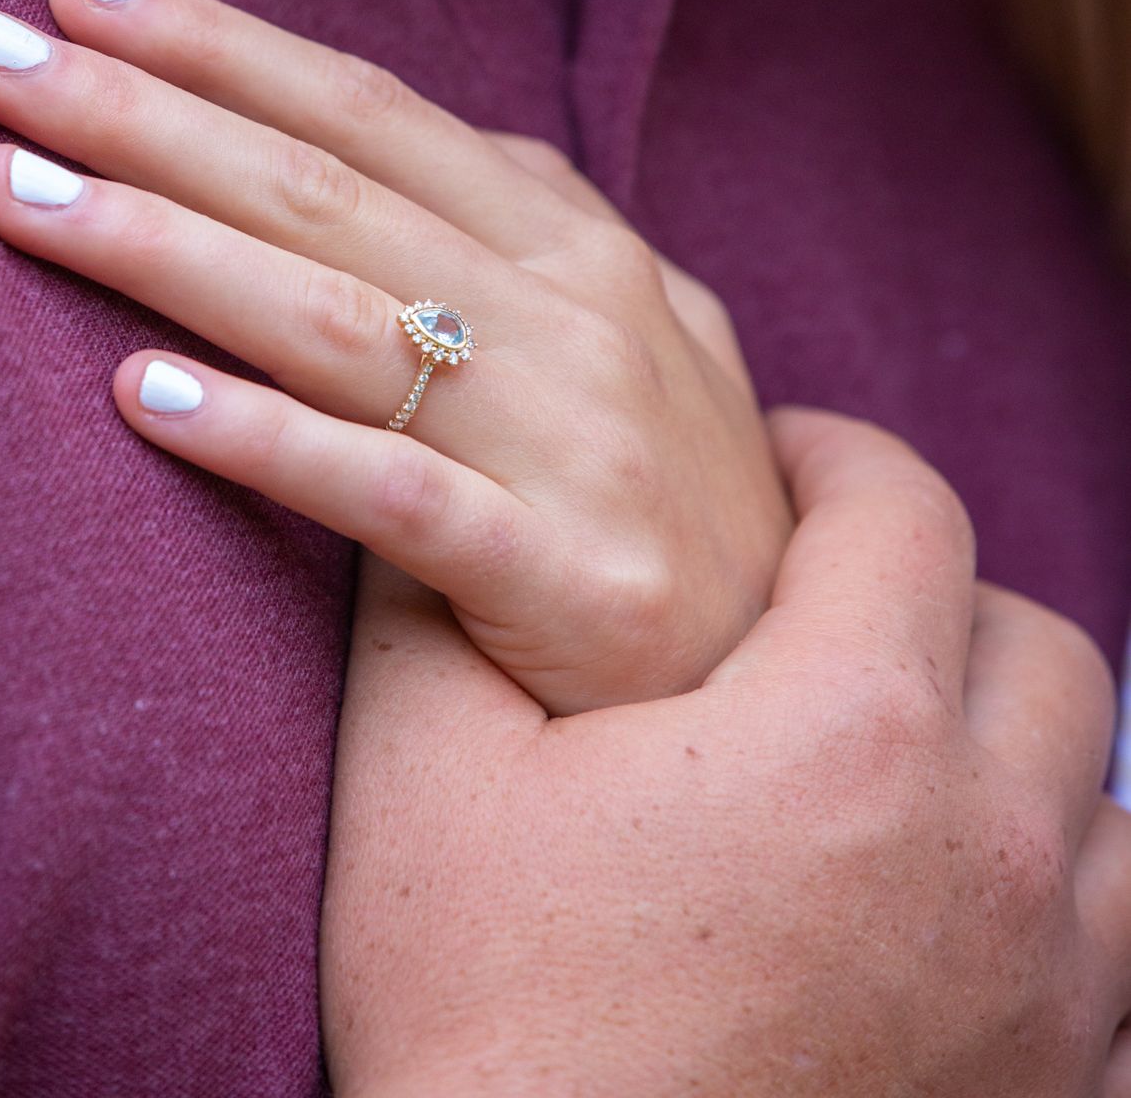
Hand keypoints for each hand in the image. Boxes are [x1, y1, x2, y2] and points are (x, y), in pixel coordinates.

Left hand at [0, 0, 790, 712]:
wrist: (791, 672)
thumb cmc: (663, 481)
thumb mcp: (622, 317)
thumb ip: (511, 217)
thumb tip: (384, 123)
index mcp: (575, 239)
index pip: (369, 110)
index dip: (222, 45)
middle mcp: (575, 314)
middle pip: (322, 189)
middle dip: (144, 111)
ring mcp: (575, 441)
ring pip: (335, 317)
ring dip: (162, 245)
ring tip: (14, 195)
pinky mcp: (564, 575)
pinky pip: (388, 496)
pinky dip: (266, 436)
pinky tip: (145, 396)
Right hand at [322, 413, 1130, 1097]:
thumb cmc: (483, 1028)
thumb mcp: (423, 776)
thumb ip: (436, 587)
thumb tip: (436, 471)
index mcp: (847, 730)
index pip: (905, 510)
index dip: (838, 456)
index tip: (783, 460)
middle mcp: (989, 850)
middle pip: (1040, 646)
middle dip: (940, 601)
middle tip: (831, 615)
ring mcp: (1049, 999)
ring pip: (1110, 809)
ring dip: (1020, 762)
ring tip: (905, 771)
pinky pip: (1124, 986)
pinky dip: (1059, 927)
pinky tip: (952, 931)